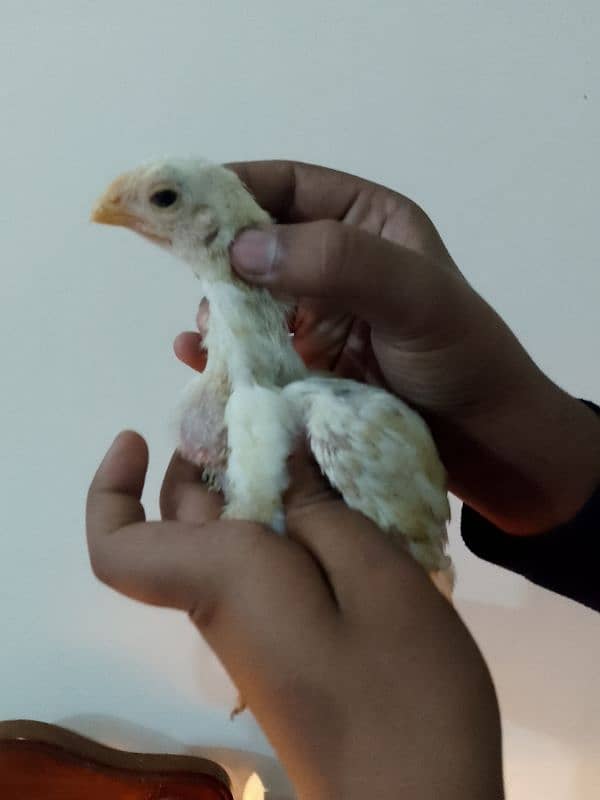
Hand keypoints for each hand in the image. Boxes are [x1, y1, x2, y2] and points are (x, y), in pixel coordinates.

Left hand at [86, 432, 502, 799]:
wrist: (419, 798)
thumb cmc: (400, 689)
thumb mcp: (374, 574)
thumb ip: (321, 508)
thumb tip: (285, 456)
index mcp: (225, 577)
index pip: (119, 546)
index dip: (111, 489)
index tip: (140, 436)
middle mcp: (225, 598)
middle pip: (181, 519)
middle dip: (203, 459)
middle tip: (261, 411)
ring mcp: (258, 620)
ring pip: (225, 536)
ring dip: (250, 481)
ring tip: (310, 438)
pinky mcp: (291, 633)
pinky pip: (265, 560)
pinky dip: (285, 516)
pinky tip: (339, 497)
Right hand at [178, 159, 597, 534]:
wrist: (486, 445)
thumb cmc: (461, 359)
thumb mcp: (414, 296)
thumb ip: (337, 261)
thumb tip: (241, 249)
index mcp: (367, 222)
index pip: (287, 186)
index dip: (231, 187)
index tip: (177, 204)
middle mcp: (337, 263)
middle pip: (259, 242)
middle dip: (219, 257)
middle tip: (189, 279)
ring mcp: (319, 317)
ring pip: (249, 299)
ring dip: (220, 310)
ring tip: (208, 333)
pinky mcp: (306, 367)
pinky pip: (253, 349)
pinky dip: (224, 352)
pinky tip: (198, 358)